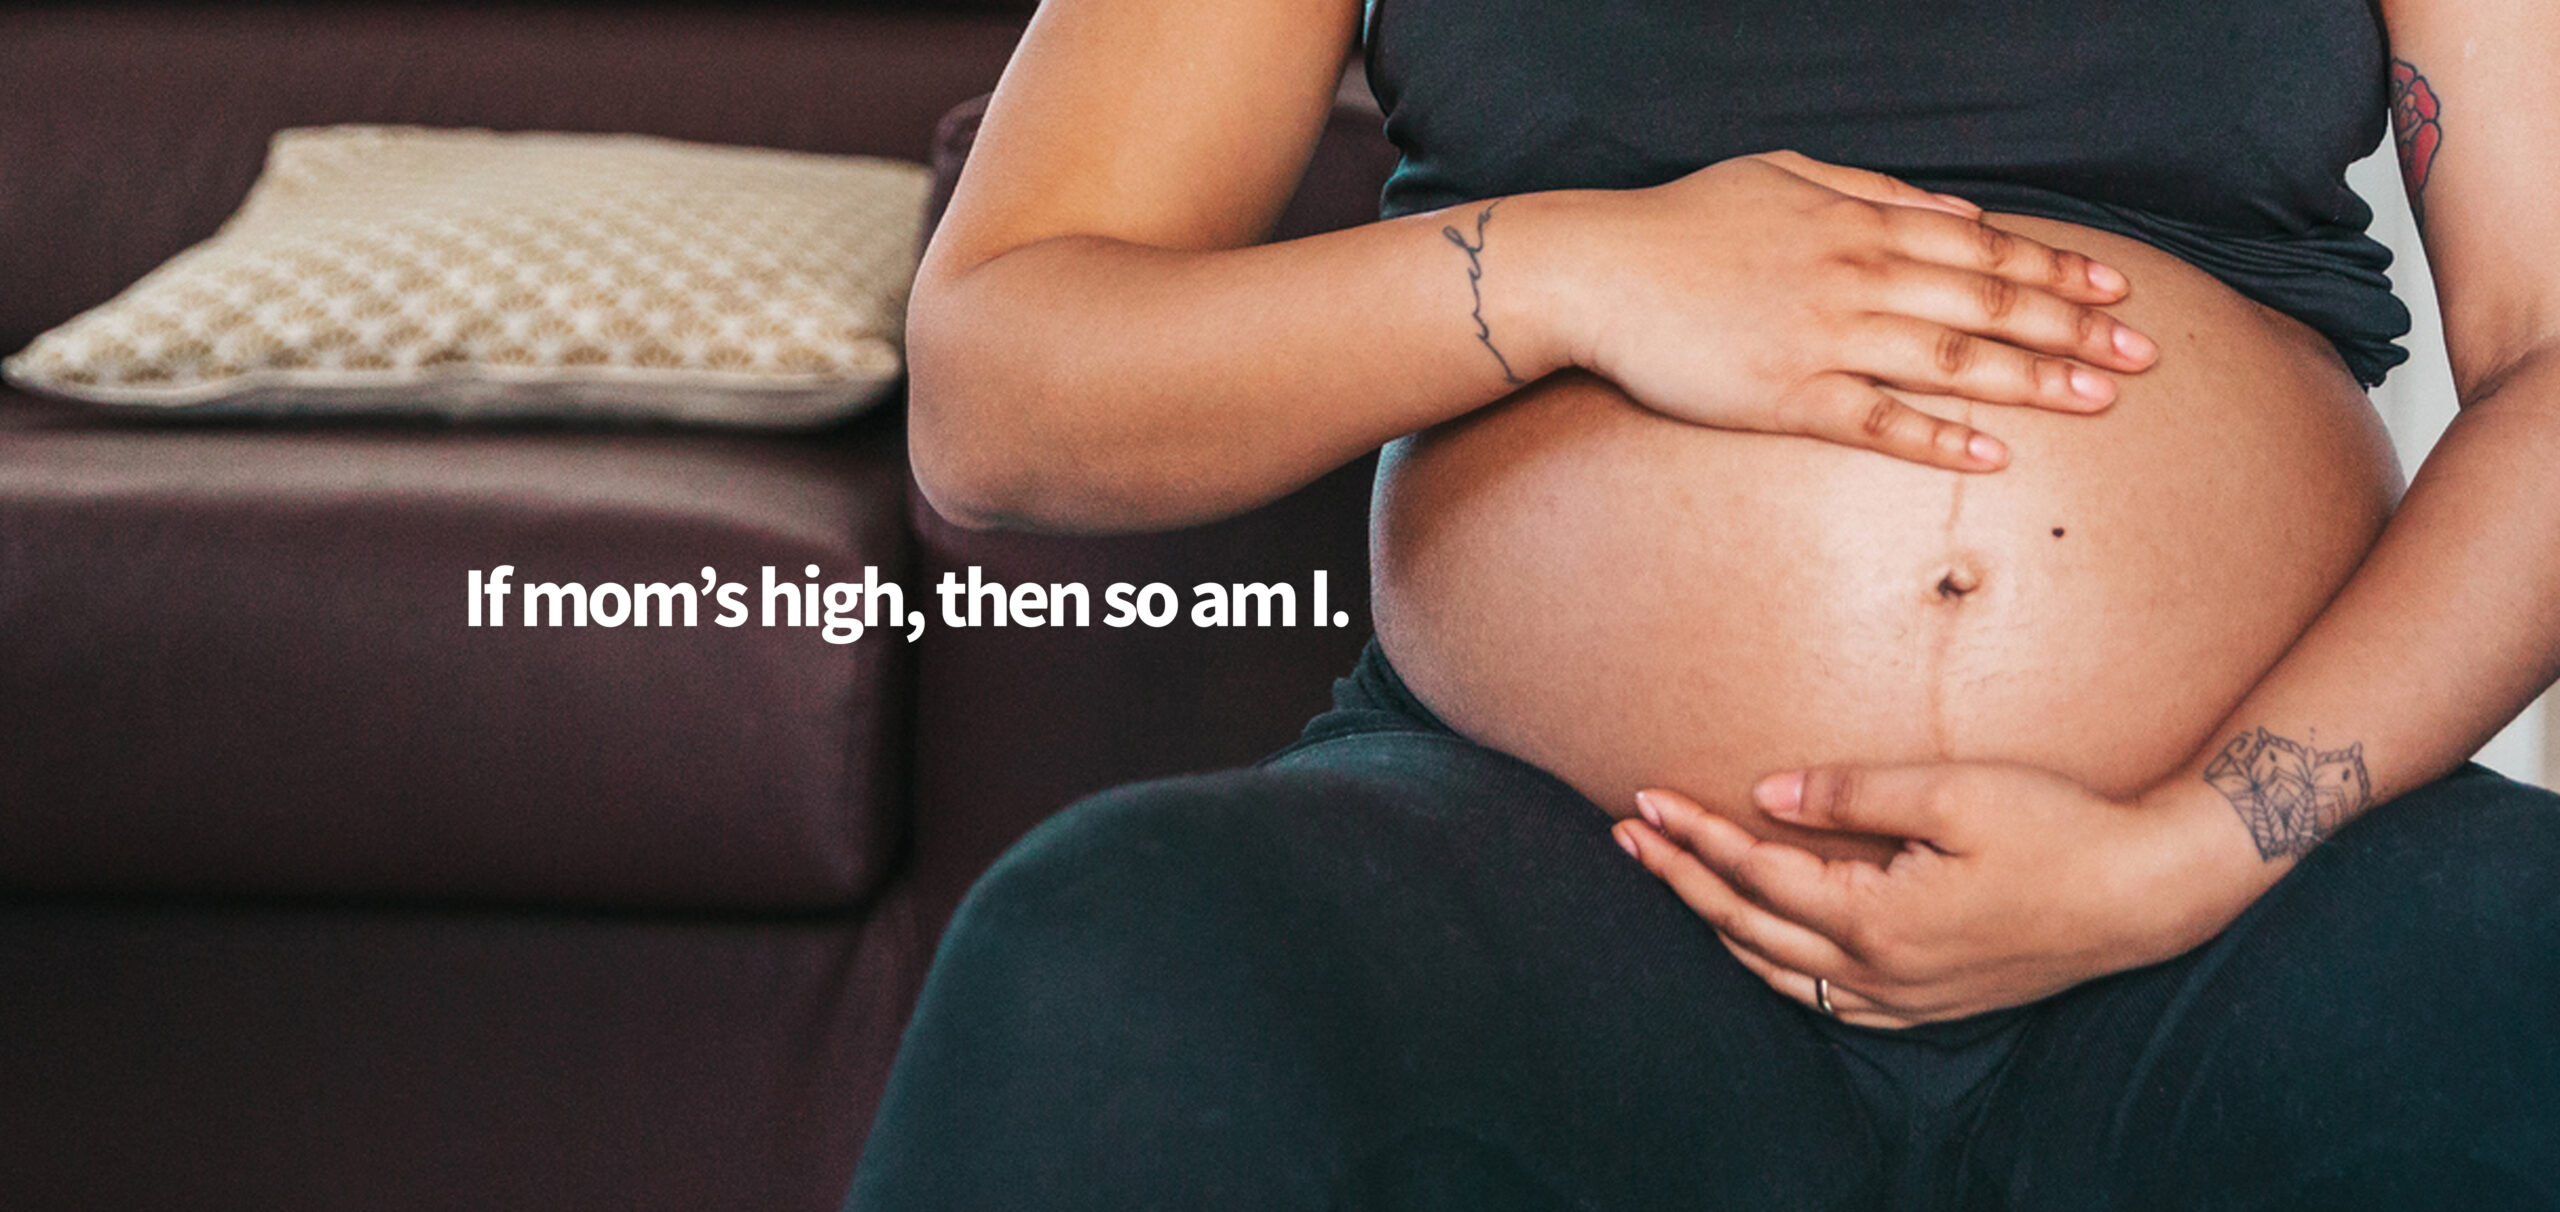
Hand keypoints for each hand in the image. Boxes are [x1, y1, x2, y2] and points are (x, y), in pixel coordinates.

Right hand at [1553, 150, 2159, 471]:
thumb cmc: (1687, 224)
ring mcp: (1823, 338)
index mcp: (1860, 224)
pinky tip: (1992, 456)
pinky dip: (1938, 438)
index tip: (2119, 291)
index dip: (2058, 269)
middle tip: (2144, 357)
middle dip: (2074, 329)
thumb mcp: (1786, 176)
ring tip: (2098, 401)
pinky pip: (1877, 421)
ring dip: (2032, 381)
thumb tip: (1958, 214)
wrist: (1597, 272)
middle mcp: (1855, 276)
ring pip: (1950, 360)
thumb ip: (1875, 193)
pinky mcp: (1784, 396)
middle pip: (1988, 302)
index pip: (1984, 247)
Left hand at [1612, 763, 2259, 1026]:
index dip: (1693, 835)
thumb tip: (1767, 793)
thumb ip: (1852, 792)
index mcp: (1875, 918)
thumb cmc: (2056, 829)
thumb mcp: (1952, 792)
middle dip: (1680, 879)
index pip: (1753, 873)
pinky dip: (1778, 969)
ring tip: (1674, 884)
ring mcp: (1905, 998)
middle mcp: (1879, 971)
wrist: (2144, 893)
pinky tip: (1761, 946)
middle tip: (1627, 836)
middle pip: (1746, 927)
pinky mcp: (1931, 1004)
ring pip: (1780, 973)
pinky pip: (1827, 1001)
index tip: (1642, 800)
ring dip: (1718, 927)